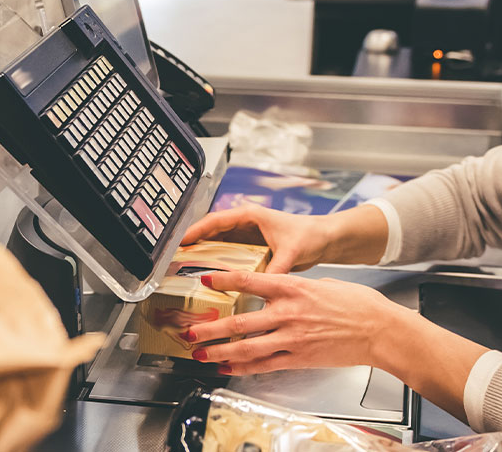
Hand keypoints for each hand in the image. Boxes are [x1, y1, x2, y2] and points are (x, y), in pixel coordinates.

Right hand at [182, 204, 332, 273]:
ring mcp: (248, 237)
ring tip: (186, 273)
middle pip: (211, 233)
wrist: (325, 239)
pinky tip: (211, 279)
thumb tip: (262, 286)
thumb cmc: (311, 235)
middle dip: (193, 246)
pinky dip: (218, 264)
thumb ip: (276, 269)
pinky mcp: (252, 249)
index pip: (215, 221)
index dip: (195, 231)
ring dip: (203, 256)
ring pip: (217, 245)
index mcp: (250, 215)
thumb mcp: (291, 252)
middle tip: (175, 262)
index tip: (180, 242)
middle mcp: (246, 224)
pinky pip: (229, 256)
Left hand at [183, 270, 403, 374]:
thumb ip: (298, 287)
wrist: (379, 330)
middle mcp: (289, 312)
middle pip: (239, 320)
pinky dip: (242, 368)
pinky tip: (227, 369)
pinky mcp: (299, 358)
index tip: (205, 280)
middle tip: (189, 329)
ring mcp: (292, 337)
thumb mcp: (325, 283)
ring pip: (246, 346)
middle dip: (209, 327)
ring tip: (200, 354)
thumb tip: (282, 287)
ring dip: (218, 351)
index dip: (223, 280)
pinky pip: (264, 364)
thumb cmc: (358, 305)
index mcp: (294, 287)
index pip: (249, 280)